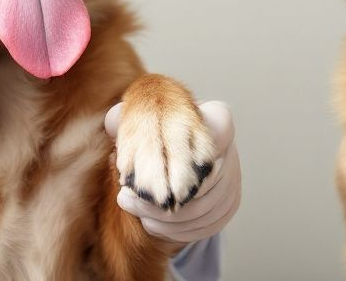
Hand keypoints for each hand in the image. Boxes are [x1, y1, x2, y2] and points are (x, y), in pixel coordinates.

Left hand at [104, 100, 241, 246]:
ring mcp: (233, 180)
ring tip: (131, 207)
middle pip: (201, 183)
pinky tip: (149, 221)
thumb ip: (123, 117)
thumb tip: (112, 123)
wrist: (175, 145)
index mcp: (216, 119)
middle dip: (158, 198)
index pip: (212, 136)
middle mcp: (231, 150)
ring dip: (162, 217)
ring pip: (201, 210)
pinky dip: (175, 230)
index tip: (148, 174)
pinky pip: (205, 226)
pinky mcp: (228, 205)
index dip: (182, 159)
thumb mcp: (137, 115)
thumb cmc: (155, 127)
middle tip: (125, 197)